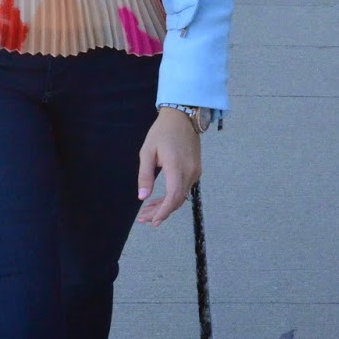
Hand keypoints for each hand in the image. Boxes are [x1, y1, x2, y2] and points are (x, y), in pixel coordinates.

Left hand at [136, 108, 200, 225]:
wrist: (182, 117)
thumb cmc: (162, 132)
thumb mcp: (147, 152)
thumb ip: (145, 175)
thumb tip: (142, 197)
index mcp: (176, 166)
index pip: (174, 197)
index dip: (164, 211)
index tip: (153, 221)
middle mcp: (189, 172)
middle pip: (177, 200)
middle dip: (160, 212)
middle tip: (143, 219)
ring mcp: (195, 172)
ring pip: (181, 196)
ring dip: (165, 206)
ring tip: (146, 212)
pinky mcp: (195, 170)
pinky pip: (184, 189)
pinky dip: (172, 198)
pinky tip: (158, 200)